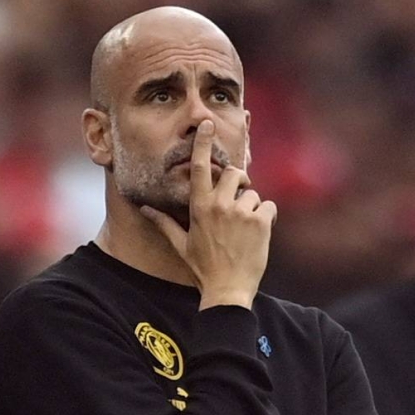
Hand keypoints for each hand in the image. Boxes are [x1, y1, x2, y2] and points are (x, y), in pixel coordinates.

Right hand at [141, 120, 276, 309]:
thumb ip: (164, 223)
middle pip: (234, 173)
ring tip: (245, 229)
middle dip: (239, 182)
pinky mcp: (261, 222)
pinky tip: (259, 233)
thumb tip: (145, 209)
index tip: (207, 124)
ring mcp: (241, 213)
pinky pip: (269, 206)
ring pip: (253, 193)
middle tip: (238, 199)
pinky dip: (267, 217)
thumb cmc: (203, 269)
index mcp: (199, 207)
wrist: (227, 291)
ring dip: (252, 207)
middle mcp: (219, 205)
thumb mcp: (181, 245)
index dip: (204, 143)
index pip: (200, 167)